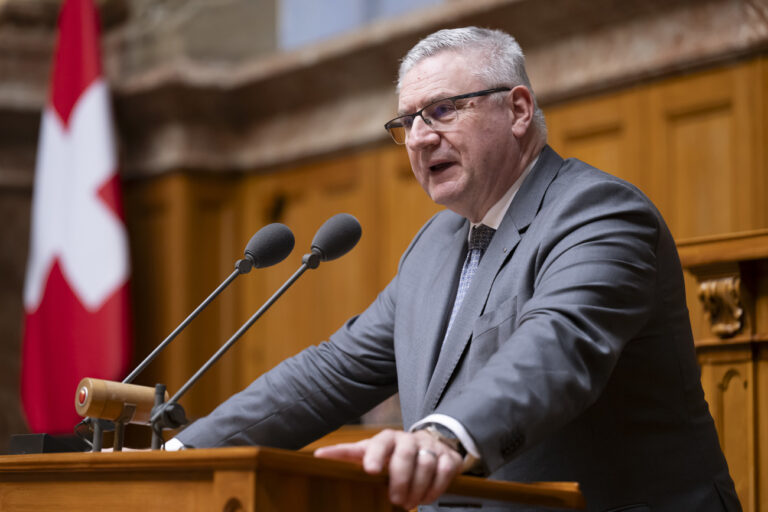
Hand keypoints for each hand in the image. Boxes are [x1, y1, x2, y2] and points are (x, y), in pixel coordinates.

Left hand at [314, 428, 462, 509]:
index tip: (370, 470)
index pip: (381, 442)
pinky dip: (436, 487)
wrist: (427, 442)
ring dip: (418, 487)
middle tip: (396, 500)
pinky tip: (426, 498)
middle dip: (401, 479)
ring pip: (427, 463)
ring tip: (410, 502)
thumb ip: (346, 454)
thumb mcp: (368, 451)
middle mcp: (409, 439)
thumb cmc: (390, 452)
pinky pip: (445, 470)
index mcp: (387, 438)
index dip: (376, 454)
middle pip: (406, 454)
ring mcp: (430, 446)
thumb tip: (317, 455)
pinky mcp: (448, 456)